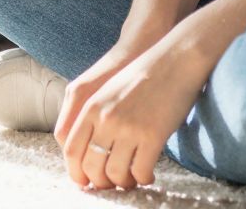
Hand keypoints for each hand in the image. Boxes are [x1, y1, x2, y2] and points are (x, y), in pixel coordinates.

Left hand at [57, 30, 211, 190]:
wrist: (175, 58)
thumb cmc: (143, 74)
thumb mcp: (108, 90)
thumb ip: (96, 115)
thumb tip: (92, 149)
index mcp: (91, 105)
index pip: (71, 149)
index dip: (76, 171)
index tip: (85, 180)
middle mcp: (105, 118)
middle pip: (90, 165)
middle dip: (98, 182)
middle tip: (109, 186)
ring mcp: (128, 127)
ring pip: (115, 173)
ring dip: (121, 183)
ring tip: (130, 181)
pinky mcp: (152, 135)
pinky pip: (141, 170)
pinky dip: (142, 179)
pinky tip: (147, 175)